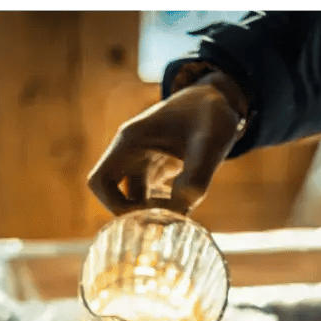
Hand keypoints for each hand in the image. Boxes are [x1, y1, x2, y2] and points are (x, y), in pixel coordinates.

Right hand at [88, 72, 246, 215]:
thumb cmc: (212, 114)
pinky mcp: (157, 167)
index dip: (112, 204)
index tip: (140, 216)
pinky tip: (183, 203)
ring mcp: (142, 160)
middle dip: (133, 213)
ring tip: (178, 213)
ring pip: (133, 197)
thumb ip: (196, 178)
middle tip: (163, 222)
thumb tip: (180, 211)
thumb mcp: (211, 144)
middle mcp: (131, 151)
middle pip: (112, 194)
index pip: (100, 180)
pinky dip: (163, 205)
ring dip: (150, 211)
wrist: (221, 99)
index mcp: (131, 141)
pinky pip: (149, 195)